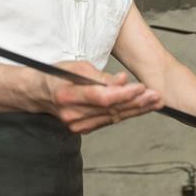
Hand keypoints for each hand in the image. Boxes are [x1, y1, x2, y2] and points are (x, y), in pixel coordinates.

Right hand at [46, 61, 162, 132]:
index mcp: (68, 95)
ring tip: (154, 102)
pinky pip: (108, 121)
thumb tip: (122, 81)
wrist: (39, 93)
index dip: (124, 94)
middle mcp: (72, 113)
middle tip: (156, 96)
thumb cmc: (56, 75)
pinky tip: (141, 108)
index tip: (141, 87)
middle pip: (111, 110)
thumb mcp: (76, 67)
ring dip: (137, 110)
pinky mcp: (83, 128)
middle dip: (137, 102)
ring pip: (113, 117)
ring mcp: (77, 124)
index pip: (102, 98)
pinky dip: (126, 114)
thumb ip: (100, 77)